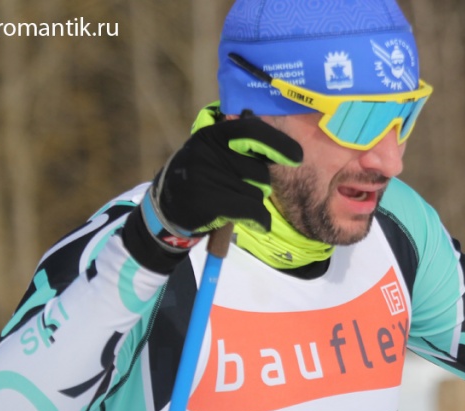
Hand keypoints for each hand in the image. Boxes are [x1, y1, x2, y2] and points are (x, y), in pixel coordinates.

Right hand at [141, 106, 302, 251]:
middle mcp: (208, 150)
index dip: (277, 143)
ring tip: (232, 203)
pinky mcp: (208, 201)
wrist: (166, 209)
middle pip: (259, 170)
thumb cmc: (201, 179)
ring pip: (256, 193)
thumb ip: (242, 148)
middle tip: (238, 189)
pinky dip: (260, 221)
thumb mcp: (213, 154)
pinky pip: (252, 210)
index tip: (297, 157)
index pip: (251, 131)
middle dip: (258, 184)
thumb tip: (287, 150)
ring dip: (253, 203)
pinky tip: (257, 224)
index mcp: (212, 134)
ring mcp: (206, 175)